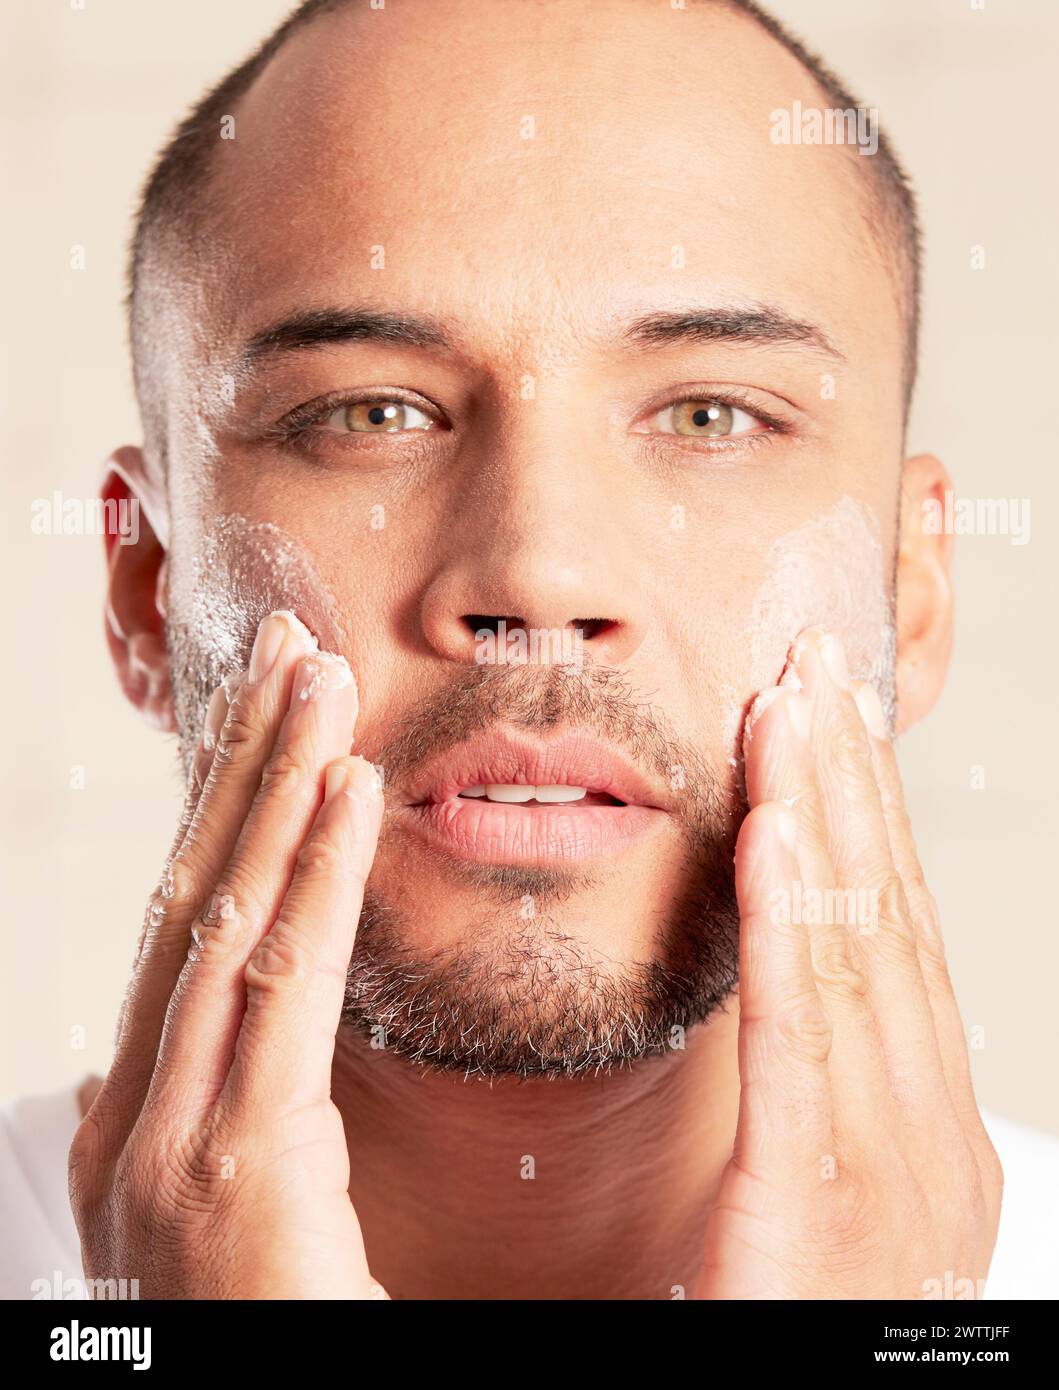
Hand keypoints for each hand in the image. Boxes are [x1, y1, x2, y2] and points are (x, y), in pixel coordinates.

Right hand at [69, 611, 386, 1298]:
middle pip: (190, 894)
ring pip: (225, 918)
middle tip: (286, 648)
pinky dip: (316, 873)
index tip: (264, 718)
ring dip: (275, 784)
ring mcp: (169, 1137)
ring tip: (317, 679)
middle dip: (239, 762)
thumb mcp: (232, 1198)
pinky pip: (283, 986)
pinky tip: (346, 788)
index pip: (180, 923)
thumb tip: (190, 1043)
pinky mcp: (234, 1165)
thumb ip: (215, 1110)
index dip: (222, 807)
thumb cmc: (270, 1328)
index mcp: (132, 1115)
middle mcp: (130, 1112)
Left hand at [696, 627, 1001, 1298]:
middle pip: (889, 918)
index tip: (830, 721)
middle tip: (817, 668)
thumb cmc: (797, 1327)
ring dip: (822, 814)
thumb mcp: (823, 1194)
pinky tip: (775, 827)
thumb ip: (820, 1091)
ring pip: (856, 949)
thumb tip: (790, 981)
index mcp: (930, 1131)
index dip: (868, 818)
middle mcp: (931, 1134)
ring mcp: (892, 1168)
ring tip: (790, 709)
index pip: (899, 937)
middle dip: (851, 783)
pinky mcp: (816, 1201)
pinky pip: (803, 1033)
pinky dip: (793, 919)